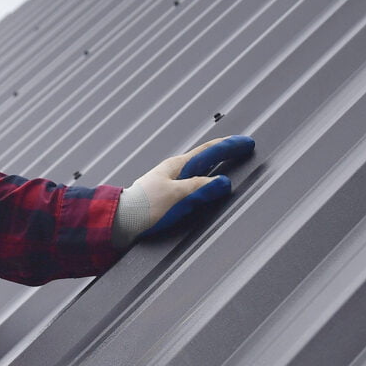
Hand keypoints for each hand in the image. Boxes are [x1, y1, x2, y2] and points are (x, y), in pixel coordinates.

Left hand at [114, 135, 256, 244]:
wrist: (120, 222)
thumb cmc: (144, 208)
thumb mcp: (177, 196)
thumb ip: (201, 188)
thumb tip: (224, 182)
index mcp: (178, 166)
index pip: (209, 151)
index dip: (229, 147)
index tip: (246, 143)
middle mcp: (175, 172)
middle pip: (205, 157)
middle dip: (225, 152)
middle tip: (242, 148)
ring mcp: (170, 183)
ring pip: (199, 170)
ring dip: (215, 165)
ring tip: (228, 161)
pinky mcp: (167, 197)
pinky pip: (193, 185)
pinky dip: (205, 181)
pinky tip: (206, 187)